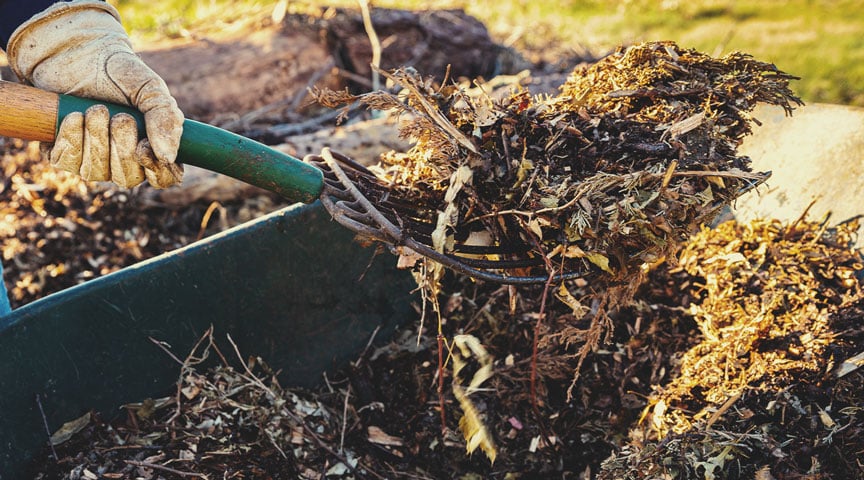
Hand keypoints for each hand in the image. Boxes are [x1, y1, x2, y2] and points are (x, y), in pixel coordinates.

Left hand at [6, 0, 182, 188]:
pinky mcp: (64, 154)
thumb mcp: (149, 88)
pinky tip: (75, 116)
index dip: (157, 172)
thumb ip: (166, 118)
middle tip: (120, 116)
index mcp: (153, 147)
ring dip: (97, 139)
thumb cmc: (116, 72)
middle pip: (128, 178)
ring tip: (96, 109)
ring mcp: (93, 160)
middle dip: (121, 147)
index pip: (163, 178)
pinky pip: (68, 162)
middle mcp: (124, 160)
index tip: (143, 148)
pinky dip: (72, 138)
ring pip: (96, 172)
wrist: (73, 53)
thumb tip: (168, 156)